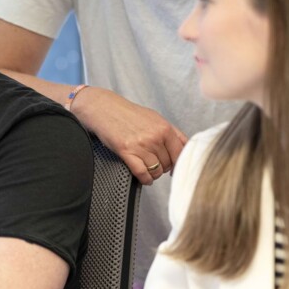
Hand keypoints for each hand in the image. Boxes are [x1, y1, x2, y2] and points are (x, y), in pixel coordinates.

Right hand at [71, 87, 187, 184]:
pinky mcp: (127, 152)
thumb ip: (171, 132)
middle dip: (163, 167)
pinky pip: (142, 173)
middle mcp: (155, 136)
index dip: (179, 164)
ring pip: (156, 170)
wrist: (104, 108)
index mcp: (164, 127)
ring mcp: (141, 145)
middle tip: (156, 164)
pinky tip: (144, 177)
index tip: (176, 169)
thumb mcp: (154, 117)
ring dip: (154, 174)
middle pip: (168, 163)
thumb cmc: (127, 113)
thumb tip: (184, 148)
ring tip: (148, 169)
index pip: (181, 153)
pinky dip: (145, 179)